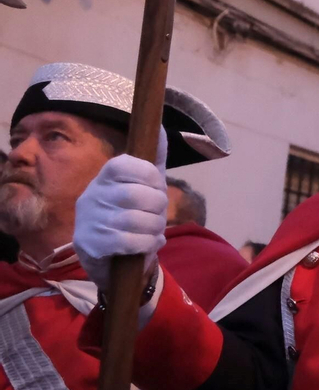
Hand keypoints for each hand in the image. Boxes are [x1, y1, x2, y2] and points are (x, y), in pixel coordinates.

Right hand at [73, 154, 167, 291]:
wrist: (114, 259)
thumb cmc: (133, 215)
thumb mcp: (146, 186)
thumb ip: (154, 160)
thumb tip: (159, 129)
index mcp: (104, 177)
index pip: (124, 164)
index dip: (149, 176)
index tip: (157, 187)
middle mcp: (91, 195)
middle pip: (135, 194)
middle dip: (157, 206)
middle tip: (157, 214)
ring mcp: (88, 220)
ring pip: (134, 220)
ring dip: (155, 228)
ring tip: (154, 231)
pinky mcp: (90, 245)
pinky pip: (128, 241)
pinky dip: (147, 244)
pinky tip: (147, 244)